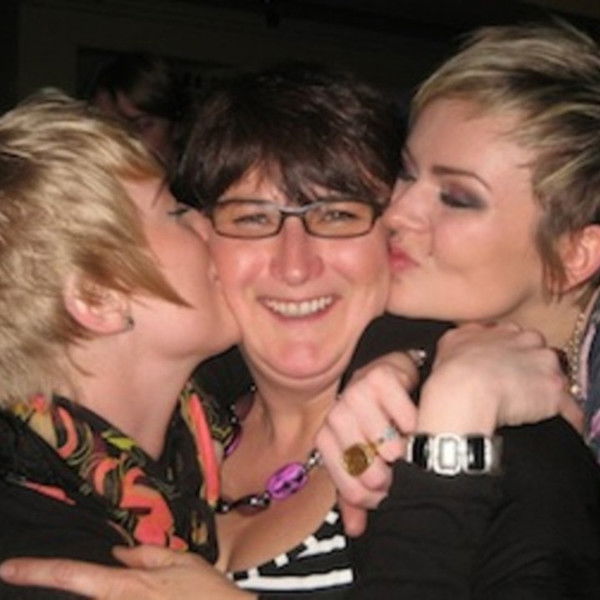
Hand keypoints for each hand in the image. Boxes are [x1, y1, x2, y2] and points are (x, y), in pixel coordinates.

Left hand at [0, 546, 254, 599]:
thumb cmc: (208, 593)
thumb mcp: (180, 561)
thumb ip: (143, 556)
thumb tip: (116, 554)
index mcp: (124, 587)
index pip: (71, 574)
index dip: (35, 570)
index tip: (8, 566)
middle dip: (55, 585)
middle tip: (46, 578)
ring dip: (81, 595)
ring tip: (81, 588)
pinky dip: (102, 598)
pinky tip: (112, 594)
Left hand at [316, 353, 417, 536]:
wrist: (394, 378)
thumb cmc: (379, 421)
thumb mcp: (366, 457)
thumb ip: (358, 492)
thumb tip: (355, 528)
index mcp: (328, 435)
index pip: (342, 477)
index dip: (363, 492)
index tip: (381, 492)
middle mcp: (336, 413)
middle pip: (360, 459)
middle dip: (382, 474)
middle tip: (397, 473)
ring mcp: (356, 391)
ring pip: (378, 435)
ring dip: (397, 447)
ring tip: (406, 450)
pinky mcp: (379, 375)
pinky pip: (398, 408)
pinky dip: (409, 420)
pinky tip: (412, 423)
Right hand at [418, 323, 573, 433]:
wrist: (463, 390)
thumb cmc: (452, 372)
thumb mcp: (450, 342)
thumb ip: (466, 336)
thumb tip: (465, 338)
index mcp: (504, 330)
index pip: (518, 338)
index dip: (512, 354)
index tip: (505, 366)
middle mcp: (528, 341)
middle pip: (540, 353)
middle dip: (532, 368)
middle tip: (516, 385)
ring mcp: (544, 364)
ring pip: (554, 376)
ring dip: (544, 389)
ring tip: (529, 406)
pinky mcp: (555, 390)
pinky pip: (567, 405)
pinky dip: (561, 414)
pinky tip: (547, 420)